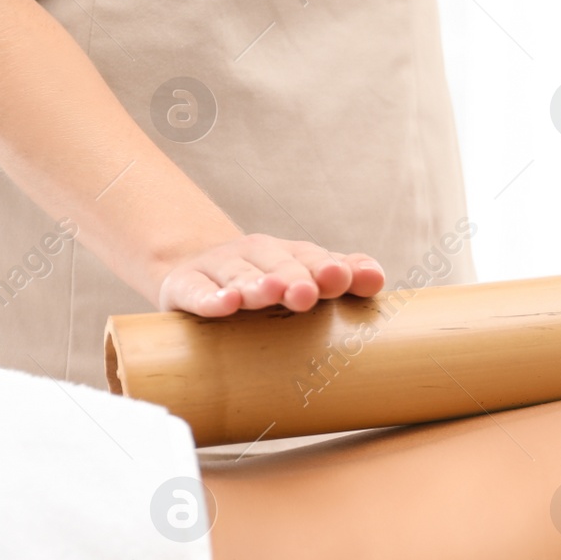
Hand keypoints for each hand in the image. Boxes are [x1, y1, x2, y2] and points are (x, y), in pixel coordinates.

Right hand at [155, 234, 385, 315]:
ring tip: (271, 293)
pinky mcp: (184, 286)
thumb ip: (344, 276)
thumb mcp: (303, 277)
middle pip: (278, 264)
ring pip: (240, 276)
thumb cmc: (265, 285)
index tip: (341, 278)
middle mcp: (256, 256)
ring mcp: (219, 269)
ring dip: (257, 284)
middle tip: (307, 293)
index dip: (327, 268)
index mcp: (291, 256)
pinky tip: (225, 304)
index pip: (313, 258)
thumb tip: (376, 277)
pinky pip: (197, 292)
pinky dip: (210, 298)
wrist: (193, 276)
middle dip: (295, 277)